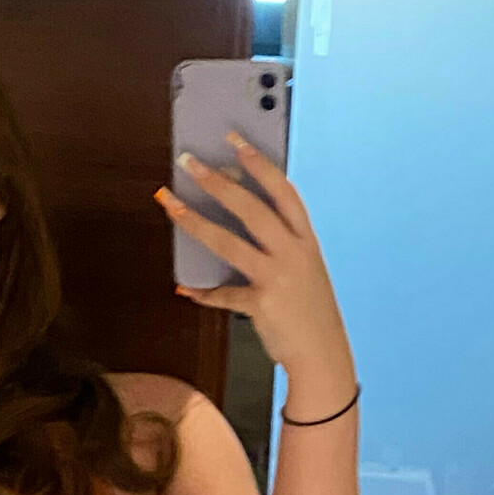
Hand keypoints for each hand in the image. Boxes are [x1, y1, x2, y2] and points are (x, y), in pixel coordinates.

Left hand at [155, 134, 353, 388]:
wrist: (323, 355)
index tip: (235, 140)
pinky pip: (223, 294)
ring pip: (229, 243)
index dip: (259, 164)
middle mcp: (294, 253)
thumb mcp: (304, 269)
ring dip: (195, 221)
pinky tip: (185, 288)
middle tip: (188, 162)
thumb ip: (278, 245)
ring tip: (170, 203)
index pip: (282, 192)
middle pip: (252, 209)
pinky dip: (203, 292)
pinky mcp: (261, 304)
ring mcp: (278, 278)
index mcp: (305, 240)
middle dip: (217, 182)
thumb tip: (236, 217)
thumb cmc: (310, 309)